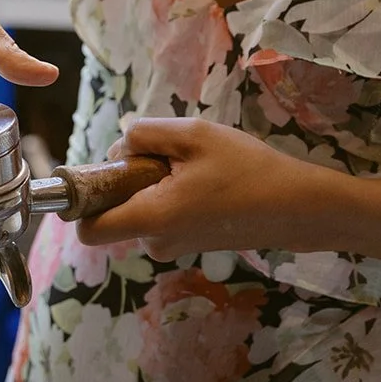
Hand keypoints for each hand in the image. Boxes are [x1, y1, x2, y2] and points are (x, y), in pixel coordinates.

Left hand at [75, 116, 292, 259]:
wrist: (297, 206)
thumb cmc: (246, 169)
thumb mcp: (192, 135)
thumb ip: (143, 135)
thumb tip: (116, 150)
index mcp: (150, 220)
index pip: (87, 230)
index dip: (83, 201)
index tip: (102, 172)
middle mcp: (156, 242)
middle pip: (115, 209)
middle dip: (128, 178)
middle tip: (169, 156)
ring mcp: (174, 246)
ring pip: (140, 208)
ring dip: (153, 183)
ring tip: (194, 165)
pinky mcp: (190, 243)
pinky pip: (162, 214)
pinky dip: (171, 193)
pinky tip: (204, 179)